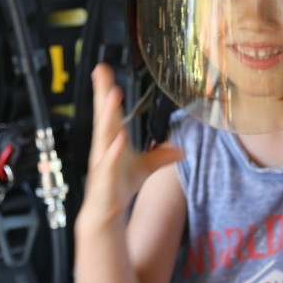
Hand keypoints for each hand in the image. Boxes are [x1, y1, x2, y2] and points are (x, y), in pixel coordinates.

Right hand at [82, 64, 183, 224]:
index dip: (106, 90)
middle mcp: (104, 145)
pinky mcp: (104, 176)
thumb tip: (181, 150)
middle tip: (101, 71)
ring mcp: (103, 159)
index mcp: (111, 139)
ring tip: (113, 94)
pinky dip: (114, 149)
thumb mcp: (145, 168)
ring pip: (105, 133)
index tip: (103, 69)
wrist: (105, 213)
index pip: (109, 110)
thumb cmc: (119, 187)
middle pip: (104, 115)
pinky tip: (120, 137)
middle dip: (103, 93)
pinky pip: (109, 160)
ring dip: (108, 114)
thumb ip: (160, 156)